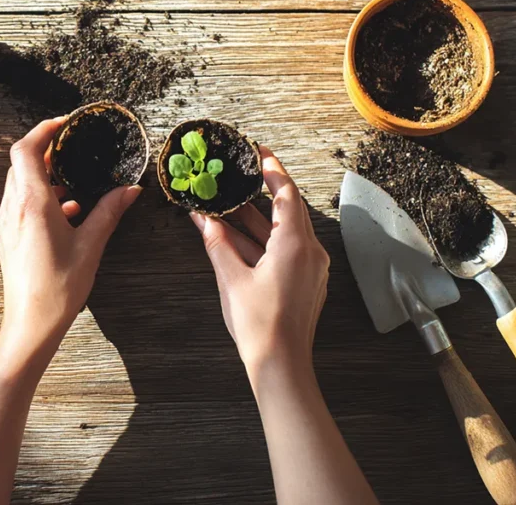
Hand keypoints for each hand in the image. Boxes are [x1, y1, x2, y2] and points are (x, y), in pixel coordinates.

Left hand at [0, 116, 141, 370]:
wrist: (30, 326)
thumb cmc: (58, 289)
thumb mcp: (91, 246)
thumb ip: (109, 212)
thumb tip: (129, 190)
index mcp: (32, 204)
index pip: (25, 150)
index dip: (43, 130)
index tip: (66, 123)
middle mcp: (13, 209)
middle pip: (21, 163)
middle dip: (46, 151)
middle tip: (74, 147)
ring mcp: (8, 224)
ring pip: (20, 184)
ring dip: (45, 176)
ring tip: (75, 180)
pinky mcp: (9, 238)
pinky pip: (21, 204)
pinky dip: (43, 197)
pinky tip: (69, 212)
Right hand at [190, 146, 328, 369]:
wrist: (281, 364)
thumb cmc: (259, 324)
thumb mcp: (231, 279)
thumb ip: (218, 244)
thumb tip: (204, 221)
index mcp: (295, 244)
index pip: (286, 194)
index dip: (272, 169)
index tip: (258, 152)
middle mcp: (310, 251)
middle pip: (287, 210)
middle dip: (261, 193)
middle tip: (239, 176)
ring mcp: (311, 268)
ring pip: (284, 232)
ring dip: (256, 220)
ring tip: (227, 208)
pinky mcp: (306, 282)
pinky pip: (286, 250)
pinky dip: (263, 241)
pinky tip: (237, 240)